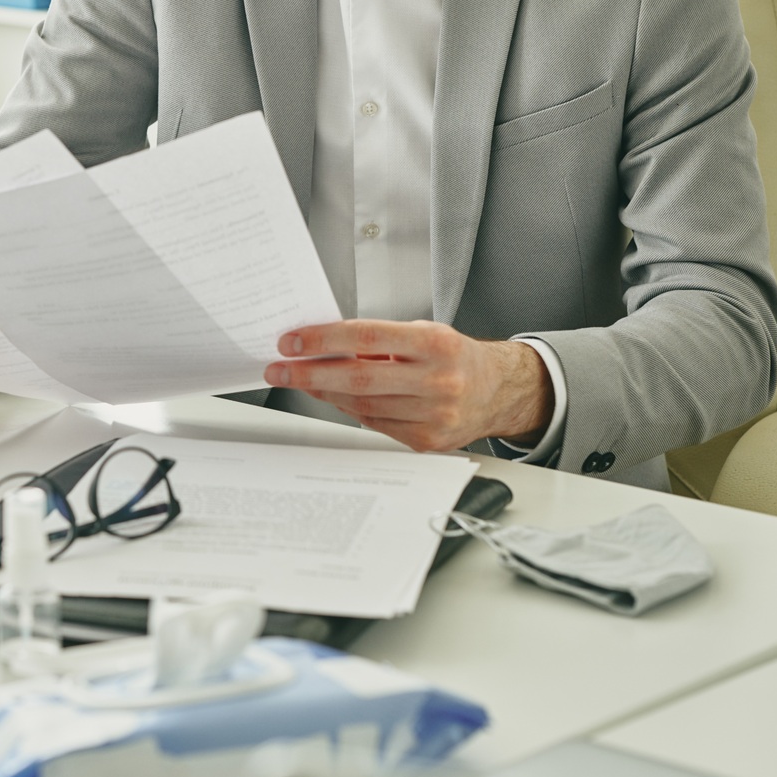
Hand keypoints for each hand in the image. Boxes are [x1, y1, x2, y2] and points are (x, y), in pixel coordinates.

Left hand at [263, 320, 553, 453]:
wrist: (498, 392)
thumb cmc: (453, 357)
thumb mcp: (422, 334)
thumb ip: (379, 341)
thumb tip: (323, 345)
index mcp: (436, 345)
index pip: (369, 337)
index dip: (325, 339)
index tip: (292, 341)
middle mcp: (438, 381)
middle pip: (360, 378)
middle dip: (310, 373)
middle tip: (278, 368)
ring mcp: (434, 416)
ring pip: (362, 406)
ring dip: (324, 392)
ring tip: (300, 379)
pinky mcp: (427, 442)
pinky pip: (375, 424)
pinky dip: (349, 409)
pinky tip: (333, 396)